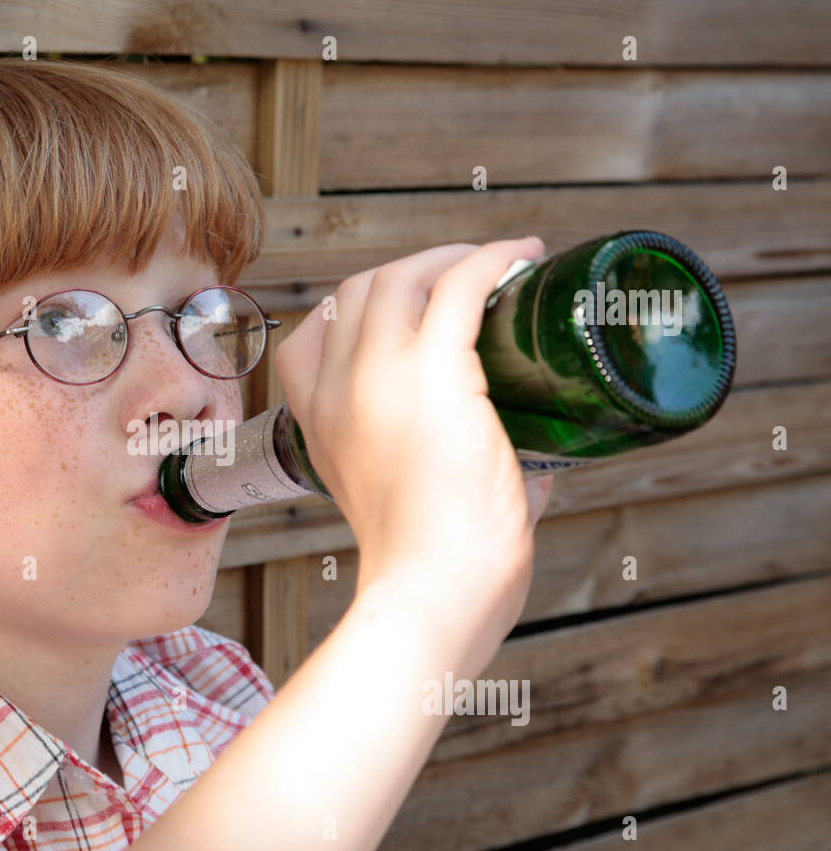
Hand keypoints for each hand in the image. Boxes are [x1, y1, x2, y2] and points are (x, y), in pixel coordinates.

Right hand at [273, 238, 554, 657]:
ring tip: (497, 263)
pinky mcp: (437, 376)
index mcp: (317, 425)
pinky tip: (524, 254)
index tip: (408, 313)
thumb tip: (540, 465)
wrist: (429, 596)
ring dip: (450, 258)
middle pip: (359, 290)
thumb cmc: (426, 574)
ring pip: (403, 276)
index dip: (356, 311)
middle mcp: (336, 392)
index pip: (310, 336)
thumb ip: (454, 480)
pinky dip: (493, 260)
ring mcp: (380, 378)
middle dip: (412, 271)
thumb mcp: (402, 511)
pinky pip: (461, 287)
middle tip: (468, 280)